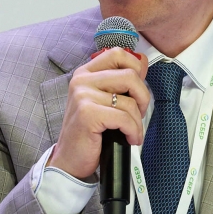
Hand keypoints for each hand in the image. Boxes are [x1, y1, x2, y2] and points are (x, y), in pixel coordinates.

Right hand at [47, 47, 148, 179]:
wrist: (69, 160)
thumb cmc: (88, 132)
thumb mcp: (104, 100)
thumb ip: (121, 80)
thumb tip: (143, 62)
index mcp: (86, 72)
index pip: (118, 53)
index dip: (136, 68)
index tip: (137, 88)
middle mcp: (82, 80)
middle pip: (130, 75)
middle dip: (142, 97)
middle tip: (138, 114)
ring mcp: (83, 95)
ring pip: (129, 101)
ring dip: (137, 121)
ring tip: (131, 131)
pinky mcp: (87, 113)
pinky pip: (124, 118)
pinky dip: (133, 131)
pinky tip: (129, 139)